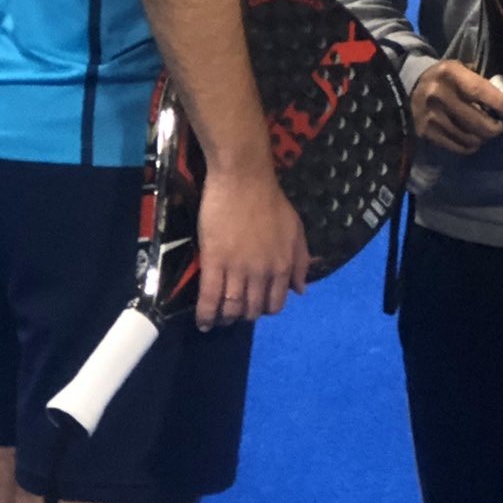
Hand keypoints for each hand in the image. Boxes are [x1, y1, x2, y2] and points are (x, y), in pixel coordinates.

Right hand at [194, 164, 310, 331]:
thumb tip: (300, 290)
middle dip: (244, 315)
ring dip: (225, 318)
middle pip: (253, 309)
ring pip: (232, 307)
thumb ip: (300, 261)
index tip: (256, 307)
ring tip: (218, 318)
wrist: (243, 180)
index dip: (265, 310)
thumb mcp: (296, 230)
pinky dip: (206, 315)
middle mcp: (262, 273)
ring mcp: (238, 269)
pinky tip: (202, 322)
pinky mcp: (214, 262)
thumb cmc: (270, 201)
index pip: (276, 303)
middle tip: (235, 312)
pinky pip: (210, 297)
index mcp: (283, 266)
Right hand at [411, 61, 502, 155]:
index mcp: (449, 73)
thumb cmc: (443, 78)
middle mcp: (438, 95)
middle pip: (476, 120)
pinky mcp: (425, 132)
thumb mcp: (459, 70)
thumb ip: (479, 84)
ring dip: (483, 137)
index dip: (498, 102)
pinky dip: (470, 145)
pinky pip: (457, 146)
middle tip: (500, 126)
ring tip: (485, 132)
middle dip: (494, 127)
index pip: (477, 90)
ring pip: (469, 137)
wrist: (407, 86)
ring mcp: (430, 116)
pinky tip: (472, 139)